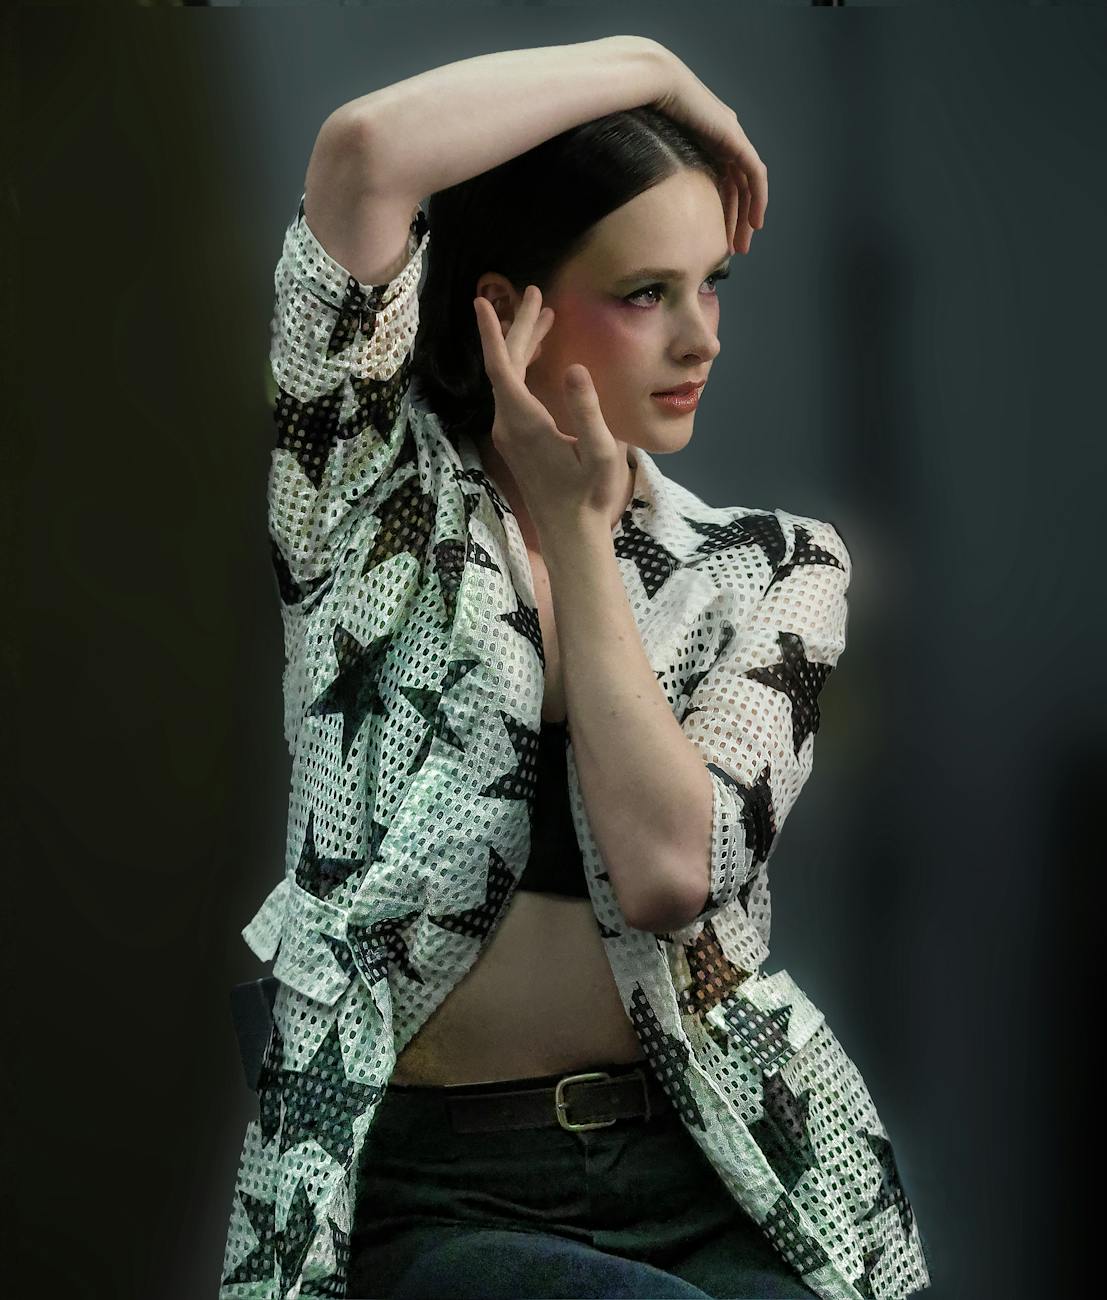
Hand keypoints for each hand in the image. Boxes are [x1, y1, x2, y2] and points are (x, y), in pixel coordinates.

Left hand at [472, 286, 628, 534]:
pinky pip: (512, 393)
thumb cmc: (589, 494)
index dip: (492, 333)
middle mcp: (507, 423)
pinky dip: (524, 368)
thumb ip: (587, 410)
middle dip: (519, 328)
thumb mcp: (601, 452)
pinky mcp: (514, 441)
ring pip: (507, 379)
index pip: (501, 367)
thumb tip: (574, 367)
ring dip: (523, 346)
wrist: (569, 532)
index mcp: (524, 421)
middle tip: (536, 293)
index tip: (481, 302)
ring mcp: (508, 433)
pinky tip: (541, 359)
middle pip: (504, 366)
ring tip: (546, 317)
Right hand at [648, 46, 767, 255]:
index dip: (724, 213)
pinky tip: (755, 223)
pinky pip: (755, 175)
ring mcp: (733, 138)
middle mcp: (724, 140)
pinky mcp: (736, 139)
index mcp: (707, 143)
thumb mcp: (655, 151)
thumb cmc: (644, 113)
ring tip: (742, 244)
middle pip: (738, 189)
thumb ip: (660, 172)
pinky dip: (758, 199)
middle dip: (737, 221)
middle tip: (736, 249)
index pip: (723, 184)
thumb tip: (639, 198)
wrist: (655, 86)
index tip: (720, 239)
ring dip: (747, 217)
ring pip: (748, 187)